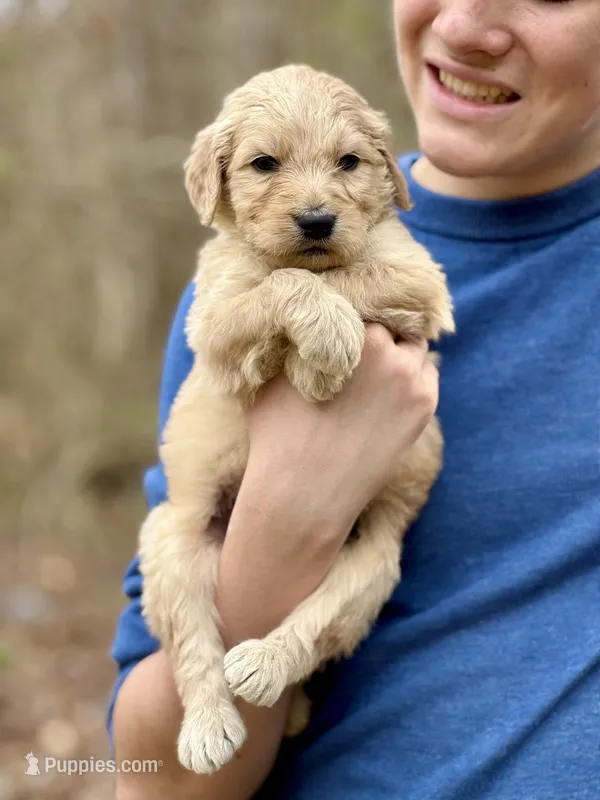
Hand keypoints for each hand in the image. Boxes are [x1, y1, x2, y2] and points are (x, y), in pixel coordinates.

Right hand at [241, 323, 438, 547]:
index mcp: (346, 327)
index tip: (343, 316)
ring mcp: (409, 375)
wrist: (303, 495)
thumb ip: (294, 337)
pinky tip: (390, 389)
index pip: (360, 297)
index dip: (350, 306)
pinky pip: (426, 373)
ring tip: (376, 369)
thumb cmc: (277, 434)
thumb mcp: (272, 373)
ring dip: (397, 349)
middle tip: (360, 342)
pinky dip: (412, 374)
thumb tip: (300, 315)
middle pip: (388, 319)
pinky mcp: (424, 404)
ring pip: (411, 345)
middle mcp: (383, 344)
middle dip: (374, 327)